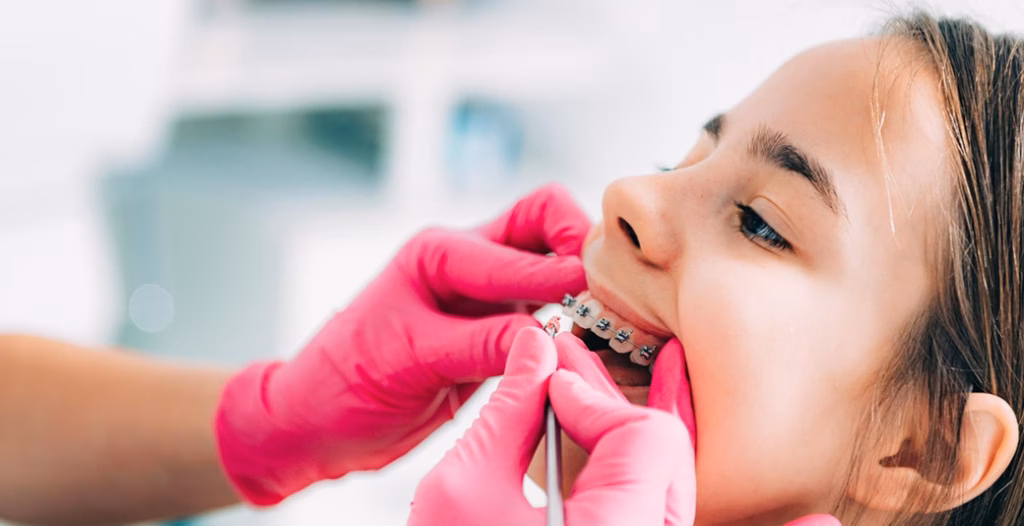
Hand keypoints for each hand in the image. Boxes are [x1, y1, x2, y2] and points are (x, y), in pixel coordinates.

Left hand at [215, 184, 590, 504]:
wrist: (317, 423)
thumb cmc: (343, 383)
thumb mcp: (411, 359)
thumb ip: (481, 343)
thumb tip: (547, 335)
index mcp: (438, 253)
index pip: (519, 243)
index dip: (560, 269)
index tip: (591, 296)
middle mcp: (465, 264)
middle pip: (544, 221)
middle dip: (580, 243)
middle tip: (606, 285)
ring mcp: (483, 298)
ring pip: (551, 263)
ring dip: (581, 281)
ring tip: (605, 314)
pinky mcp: (493, 333)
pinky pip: (545, 312)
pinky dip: (571, 320)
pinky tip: (582, 342)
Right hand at [409, 329, 843, 525]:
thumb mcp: (462, 491)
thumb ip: (507, 412)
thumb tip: (535, 354)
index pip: (647, 438)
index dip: (596, 398)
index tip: (549, 386)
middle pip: (663, 457)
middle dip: (610, 407)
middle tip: (565, 367)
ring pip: (661, 482)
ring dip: (623, 432)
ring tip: (584, 388)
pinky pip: (648, 507)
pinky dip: (631, 466)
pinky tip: (620, 430)